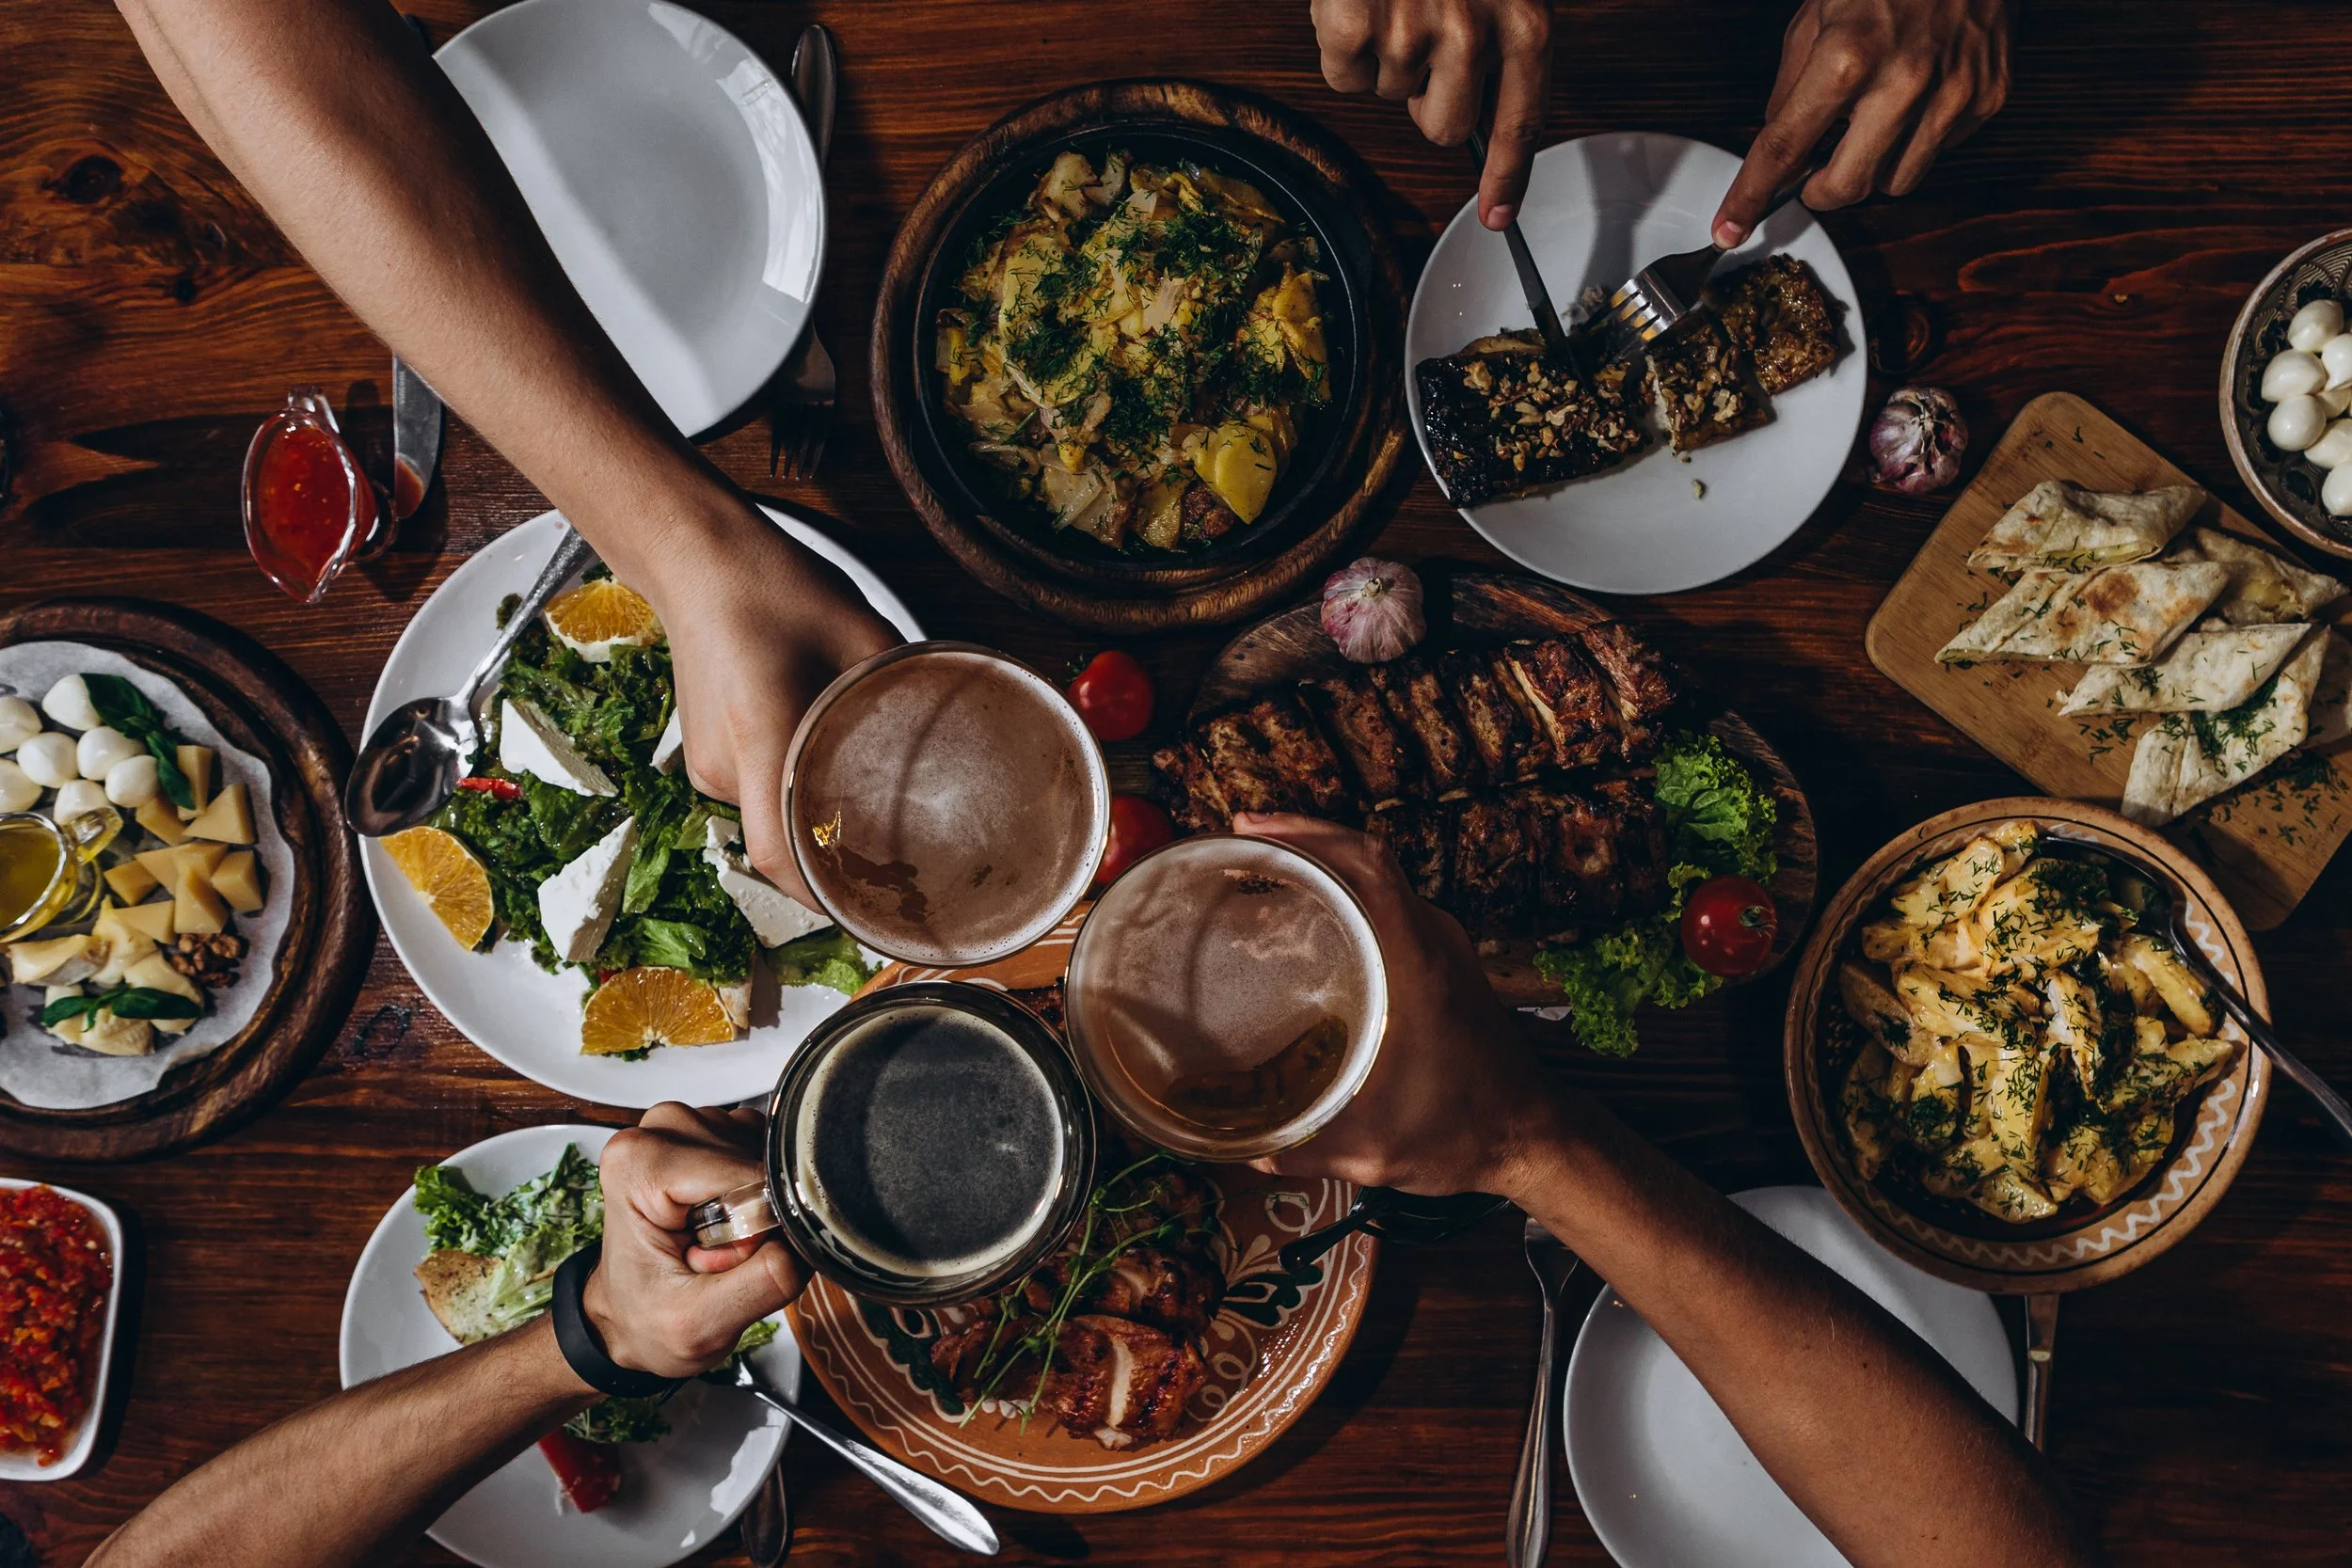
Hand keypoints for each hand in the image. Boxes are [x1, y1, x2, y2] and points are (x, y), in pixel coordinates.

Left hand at [581, 1103, 805, 1379]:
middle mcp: (657, 1131)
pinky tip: (730, 1219)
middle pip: (754, 1159)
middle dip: (756, 1216)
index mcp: (638, 1163)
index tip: (723, 1262)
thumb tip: (806, 1239)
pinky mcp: (710, 1134)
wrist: (629, 1321)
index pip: (744, 1174)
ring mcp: (684, 1128)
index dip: (754, 1225)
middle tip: (717, 1259)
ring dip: (759, 1204)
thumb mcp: (702, 1325)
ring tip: (719, 1242)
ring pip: (765, 1153)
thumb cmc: (648, 1319)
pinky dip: (761, 1191)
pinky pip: (764, 1151)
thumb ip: (764, 1280)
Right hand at [632, 499, 899, 904]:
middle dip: (833, 872)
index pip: (780, 851)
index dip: (823, 898)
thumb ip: (903, 681)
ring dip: (814, 828)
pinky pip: (755, 798)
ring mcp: (706, 765)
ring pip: (768, 823)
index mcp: (761, 734)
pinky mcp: (705, 757)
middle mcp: (724, 764)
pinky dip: (791, 800)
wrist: (694, 560)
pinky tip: (826, 777)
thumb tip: (963, 715)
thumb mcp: (860, 628)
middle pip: (778, 849)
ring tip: (870, 822)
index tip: (871, 915)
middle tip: (897, 878)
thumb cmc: (773, 586)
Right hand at [1232, 813, 1561, 1195]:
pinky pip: (1392, 902)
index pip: (1368, 865)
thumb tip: (1249, 1154)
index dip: (1308, 834)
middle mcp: (1436, 941)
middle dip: (1304, 838)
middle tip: (1242, 843)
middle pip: (1369, 857)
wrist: (1534, 1136)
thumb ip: (1310, 1153)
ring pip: (1382, 876)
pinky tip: (1311, 915)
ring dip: (1328, 861)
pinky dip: (1350, 891)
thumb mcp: (1378, 1153)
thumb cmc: (1464, 1134)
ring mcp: (1445, 946)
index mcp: (1420, 964)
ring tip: (1267, 868)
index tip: (1253, 827)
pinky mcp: (1447, 961)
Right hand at [1311, 0, 1552, 229]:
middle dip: (1427, 98)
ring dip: (1384, 56)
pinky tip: (1361, 3)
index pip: (1520, 126)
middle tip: (1421, 39)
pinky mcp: (1353, 27)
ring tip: (1393, 0)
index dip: (1507, 178)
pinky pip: (1345, 77)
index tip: (1497, 216)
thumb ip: (1503, 42)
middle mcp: (1471, 34)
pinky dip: (1344, 46)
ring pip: (1389, 95)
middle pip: (1444, 129)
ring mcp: (1410, 32)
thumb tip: (1485, 119)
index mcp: (1524, 24)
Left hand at [1712, 0, 2011, 246]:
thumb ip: (1789, 90)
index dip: (1751, 195)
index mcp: (1847, 57)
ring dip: (1871, 166)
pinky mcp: (1988, 98)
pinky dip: (1917, 139)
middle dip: (1820, 190)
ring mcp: (1953, 94)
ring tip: (1871, 118)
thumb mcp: (1814, 19)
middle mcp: (1904, 82)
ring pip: (1896, 182)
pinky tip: (1916, 98)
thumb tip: (1779, 149)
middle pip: (1846, 187)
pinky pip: (1938, 152)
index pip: (1784, 147)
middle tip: (1814, 169)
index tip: (1729, 229)